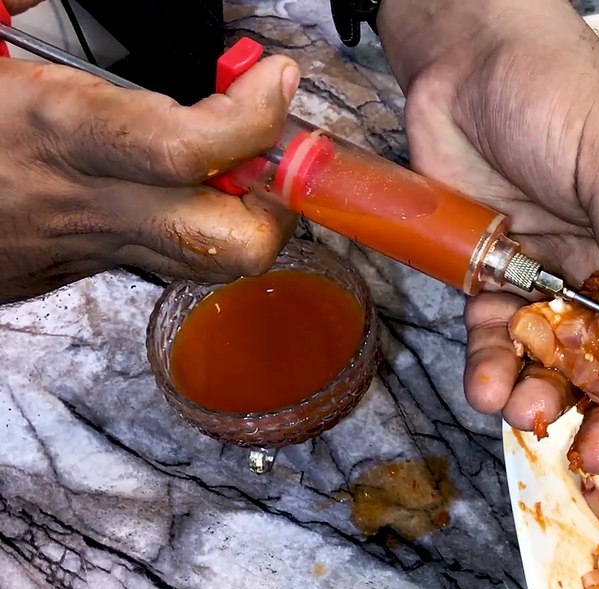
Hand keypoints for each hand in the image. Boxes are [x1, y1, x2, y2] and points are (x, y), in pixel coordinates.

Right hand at [0, 52, 300, 303]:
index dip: (252, 119)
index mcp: (57, 133)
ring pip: (209, 266)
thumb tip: (78, 7)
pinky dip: (195, 223)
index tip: (273, 80)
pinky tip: (180, 185)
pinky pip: (168, 259)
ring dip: (246, 217)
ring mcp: (88, 249)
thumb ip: (40, 27)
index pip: (185, 148)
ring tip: (236, 164)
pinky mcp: (81, 271)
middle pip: (231, 244)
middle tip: (272, 151)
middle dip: (277, 205)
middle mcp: (86, 203)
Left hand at [379, 0, 598, 473]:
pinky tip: (489, 388)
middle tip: (597, 453)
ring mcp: (556, 271)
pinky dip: (495, 368)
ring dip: (549, 397)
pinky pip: (500, 335)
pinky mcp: (497, 274)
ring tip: (531, 417)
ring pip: (560, 357)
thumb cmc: (560, 85)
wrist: (464, 51)